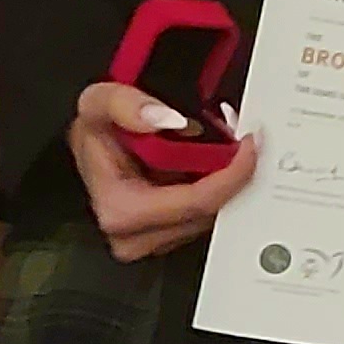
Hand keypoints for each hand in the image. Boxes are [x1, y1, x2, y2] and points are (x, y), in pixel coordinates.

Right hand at [65, 79, 258, 260]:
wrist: (93, 147)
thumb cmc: (96, 132)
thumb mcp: (98, 102)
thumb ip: (125, 104)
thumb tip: (165, 118)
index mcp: (120, 211)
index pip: (196, 202)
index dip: (232, 174)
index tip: (250, 144)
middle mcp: (134, 237)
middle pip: (208, 212)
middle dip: (231, 175)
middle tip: (240, 140)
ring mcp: (151, 241)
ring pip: (210, 216)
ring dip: (224, 182)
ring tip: (221, 147)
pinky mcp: (165, 238)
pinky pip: (204, 216)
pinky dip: (214, 189)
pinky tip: (210, 165)